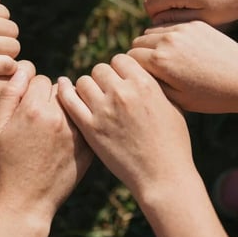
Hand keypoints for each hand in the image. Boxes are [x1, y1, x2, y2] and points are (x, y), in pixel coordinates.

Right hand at [0, 69, 92, 220]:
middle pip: (60, 89)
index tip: (26, 103)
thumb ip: (10, 93)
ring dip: (66, 109)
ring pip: (75, 105)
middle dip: (50, 97)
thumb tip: (23, 69)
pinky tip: (64, 138)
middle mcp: (59, 117)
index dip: (30, 90)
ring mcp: (76, 134)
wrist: (22, 205)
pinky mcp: (86, 149)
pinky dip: (78, 125)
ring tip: (52, 126)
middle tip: (39, 116)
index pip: (40, 79)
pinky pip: (85, 124)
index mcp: (34, 108)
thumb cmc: (3, 165)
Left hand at [58, 54, 190, 200]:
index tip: (120, 80)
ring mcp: (104, 110)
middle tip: (106, 92)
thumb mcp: (171, 106)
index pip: (120, 59)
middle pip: (99, 69)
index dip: (119, 69)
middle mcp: (122, 92)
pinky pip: (69, 100)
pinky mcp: (90, 128)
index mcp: (144, 84)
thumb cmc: (173, 143)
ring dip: (87, 88)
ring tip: (92, 99)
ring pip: (83, 82)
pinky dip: (65, 93)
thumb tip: (136, 72)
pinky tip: (64, 90)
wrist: (164, 177)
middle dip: (102, 78)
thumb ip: (152, 85)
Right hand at [129, 22, 237, 112]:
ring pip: (150, 32)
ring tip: (165, 59)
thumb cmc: (210, 96)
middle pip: (137, 43)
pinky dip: (168, 36)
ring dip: (152, 43)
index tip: (142, 77)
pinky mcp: (193, 24)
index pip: (129, 58)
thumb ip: (151, 83)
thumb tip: (134, 74)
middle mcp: (167, 41)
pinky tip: (179, 50)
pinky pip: (169, 26)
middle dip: (140, 55)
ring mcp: (181, 29)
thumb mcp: (176, 99)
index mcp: (160, 61)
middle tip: (153, 69)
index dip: (133, 69)